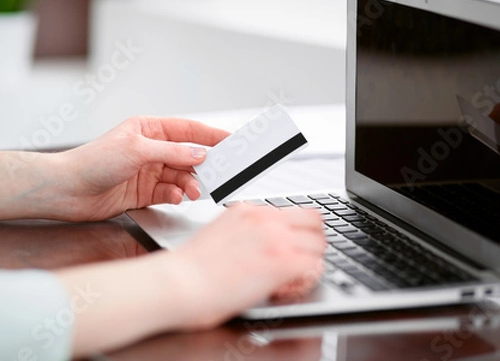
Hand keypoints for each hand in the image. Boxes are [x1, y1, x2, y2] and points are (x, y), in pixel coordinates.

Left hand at [55, 117, 228, 220]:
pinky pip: (169, 192)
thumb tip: (198, 153)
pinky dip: (175, 195)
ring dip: (189, 184)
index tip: (230, 140)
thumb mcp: (137, 150)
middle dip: (201, 165)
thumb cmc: (93, 161)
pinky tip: (175, 197)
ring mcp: (148, 171)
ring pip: (180, 176)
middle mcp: (151, 149)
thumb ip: (172, 152)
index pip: (187, 130)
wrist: (68, 190)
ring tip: (192, 190)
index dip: (210, 135)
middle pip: (187, 156)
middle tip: (217, 173)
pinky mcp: (144, 192)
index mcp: (149, 129)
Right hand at [172, 204, 325, 328]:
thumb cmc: (190, 267)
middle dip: (312, 242)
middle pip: (314, 221)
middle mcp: (265, 219)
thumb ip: (244, 232)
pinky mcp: (283, 261)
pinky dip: (307, 279)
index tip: (295, 244)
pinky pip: (315, 266)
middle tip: (303, 260)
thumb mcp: (220, 234)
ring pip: (319, 243)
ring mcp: (276, 238)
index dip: (299, 231)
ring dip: (311, 260)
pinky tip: (288, 287)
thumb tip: (259, 244)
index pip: (294, 211)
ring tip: (294, 277)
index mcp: (249, 211)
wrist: (180, 282)